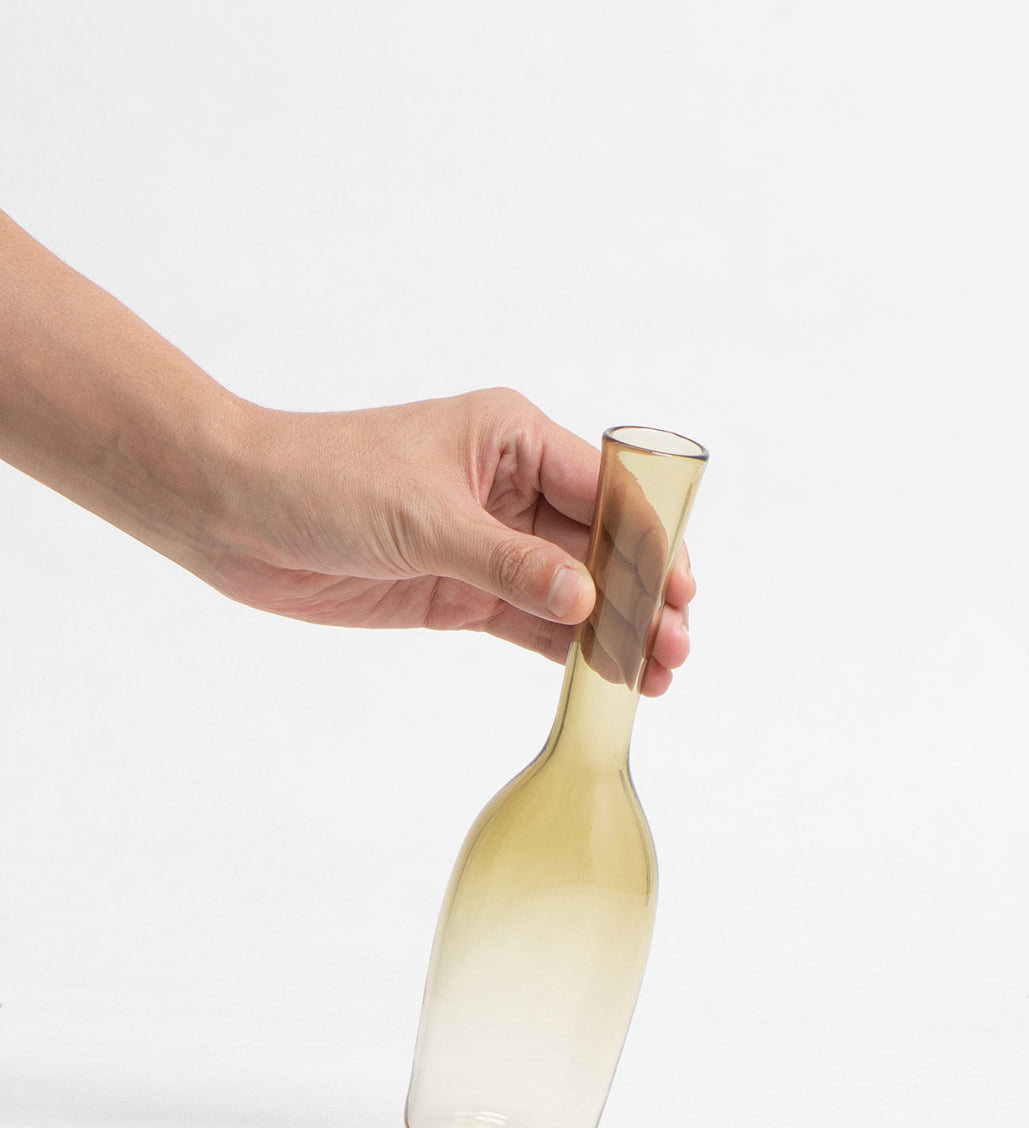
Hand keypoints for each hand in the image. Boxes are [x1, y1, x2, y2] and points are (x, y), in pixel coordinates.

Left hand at [206, 388, 694, 694]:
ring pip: (571, 591)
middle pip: (600, 546)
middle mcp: (511, 489)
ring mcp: (488, 544)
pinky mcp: (459, 591)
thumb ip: (510, 565)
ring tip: (658, 675)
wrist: (235, 514)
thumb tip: (587, 601)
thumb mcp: (425, 520)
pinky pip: (529, 622)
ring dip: (612, 631)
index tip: (683, 591)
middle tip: (677, 647)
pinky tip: (605, 677)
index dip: (650, 541)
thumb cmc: (323, 481)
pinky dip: (565, 649)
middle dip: (642, 595)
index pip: (606, 490)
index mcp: (512, 440)